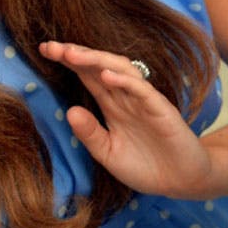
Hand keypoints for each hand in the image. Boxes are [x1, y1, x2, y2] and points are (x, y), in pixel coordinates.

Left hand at [39, 41, 212, 197]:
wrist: (182, 180)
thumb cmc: (146, 166)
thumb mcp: (109, 153)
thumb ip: (90, 134)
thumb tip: (68, 111)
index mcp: (112, 104)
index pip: (88, 75)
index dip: (68, 61)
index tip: (44, 50)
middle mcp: (126, 96)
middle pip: (99, 66)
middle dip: (76, 54)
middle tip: (51, 47)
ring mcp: (143, 100)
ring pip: (119, 70)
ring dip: (96, 60)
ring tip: (72, 54)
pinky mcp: (160, 108)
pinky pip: (141, 89)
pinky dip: (124, 80)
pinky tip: (106, 75)